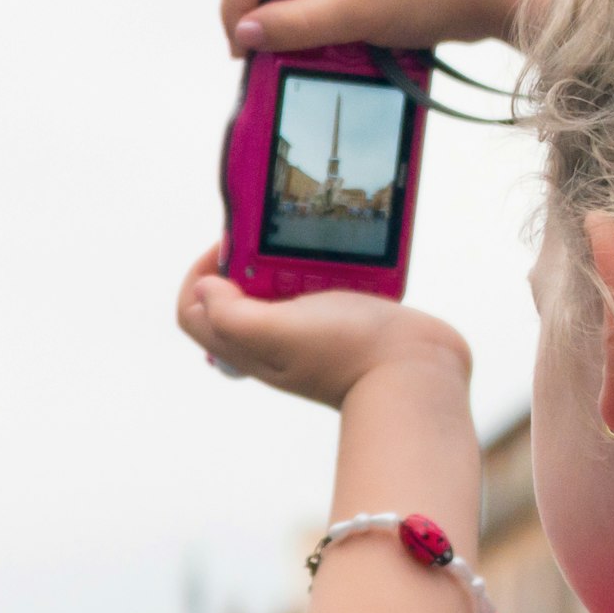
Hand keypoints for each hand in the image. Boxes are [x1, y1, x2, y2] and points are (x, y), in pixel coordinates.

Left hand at [177, 240, 473, 408]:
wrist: (419, 372)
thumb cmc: (347, 352)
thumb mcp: (276, 332)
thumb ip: (231, 315)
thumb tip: (204, 288)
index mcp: (247, 347)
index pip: (194, 313)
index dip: (199, 276)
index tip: (229, 248)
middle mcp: (272, 343)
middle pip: (233, 297)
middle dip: (246, 261)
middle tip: (272, 240)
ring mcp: (309, 334)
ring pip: (279, 289)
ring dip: (288, 262)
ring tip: (309, 248)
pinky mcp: (344, 323)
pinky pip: (321, 289)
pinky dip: (325, 269)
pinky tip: (340, 258)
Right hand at [220, 0, 564, 57]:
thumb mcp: (359, 14)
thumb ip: (296, 24)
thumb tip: (244, 32)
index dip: (237, 7)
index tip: (239, 53)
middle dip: (263, 14)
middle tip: (261, 59)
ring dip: (295, 19)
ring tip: (301, 52)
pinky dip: (323, 17)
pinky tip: (334, 41)